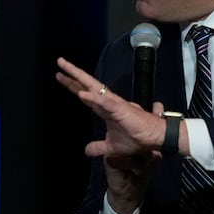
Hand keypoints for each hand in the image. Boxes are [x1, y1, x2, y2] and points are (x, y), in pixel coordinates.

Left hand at [56, 57, 169, 213]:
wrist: (154, 138)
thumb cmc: (137, 138)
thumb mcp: (112, 147)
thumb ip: (99, 147)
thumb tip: (86, 151)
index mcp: (104, 109)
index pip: (85, 94)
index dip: (72, 85)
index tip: (60, 76)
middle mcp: (107, 102)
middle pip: (86, 85)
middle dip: (72, 74)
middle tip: (59, 63)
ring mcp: (113, 104)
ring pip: (93, 88)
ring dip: (79, 78)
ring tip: (66, 69)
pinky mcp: (120, 109)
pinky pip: (104, 102)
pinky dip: (93, 98)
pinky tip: (82, 93)